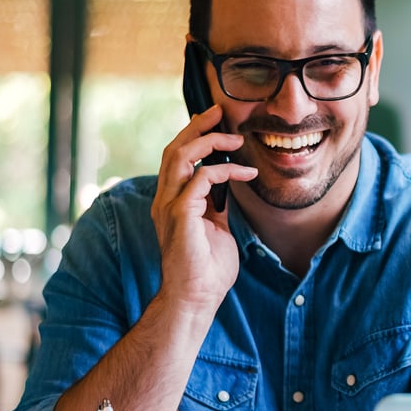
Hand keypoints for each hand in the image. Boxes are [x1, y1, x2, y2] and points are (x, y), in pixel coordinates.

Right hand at [151, 105, 256, 313]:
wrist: (197, 298)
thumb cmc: (207, 269)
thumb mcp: (216, 228)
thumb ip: (216, 206)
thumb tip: (227, 187)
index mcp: (171, 202)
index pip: (176, 158)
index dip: (193, 136)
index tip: (216, 123)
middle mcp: (165, 200)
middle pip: (173, 149)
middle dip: (197, 126)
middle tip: (219, 112)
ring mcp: (169, 206)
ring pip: (180, 156)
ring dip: (208, 141)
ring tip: (234, 138)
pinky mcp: (180, 215)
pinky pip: (200, 179)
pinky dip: (224, 171)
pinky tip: (245, 173)